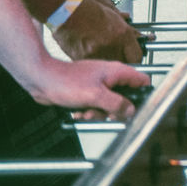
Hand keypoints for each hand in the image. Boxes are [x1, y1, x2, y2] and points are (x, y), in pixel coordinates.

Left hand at [27, 58, 146, 120]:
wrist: (43, 80)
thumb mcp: (96, 96)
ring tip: (86, 112)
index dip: (143, 95)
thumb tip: (131, 110)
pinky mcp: (88, 92)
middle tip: (106, 114)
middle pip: (125, 98)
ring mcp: (99, 85)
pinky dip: (89, 112)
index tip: (137, 109)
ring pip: (109, 105)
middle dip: (115, 111)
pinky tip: (79, 112)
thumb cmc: (65, 81)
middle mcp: (110, 77)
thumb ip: (117, 104)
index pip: (142, 81)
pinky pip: (96, 107)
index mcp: (117, 72)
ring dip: (99, 113)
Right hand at [53, 0, 143, 62]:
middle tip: (118, 51)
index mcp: (122, 34)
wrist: (63, 8)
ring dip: (107, 60)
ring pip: (108, 66)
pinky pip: (92, 65)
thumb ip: (125, 25)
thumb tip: (136, 34)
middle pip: (124, 64)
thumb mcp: (112, 11)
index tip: (133, 54)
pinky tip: (89, 49)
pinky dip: (92, 60)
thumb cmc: (85, 5)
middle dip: (123, 59)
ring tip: (100, 48)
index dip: (136, 56)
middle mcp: (111, 46)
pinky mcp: (81, 59)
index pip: (137, 56)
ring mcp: (95, 54)